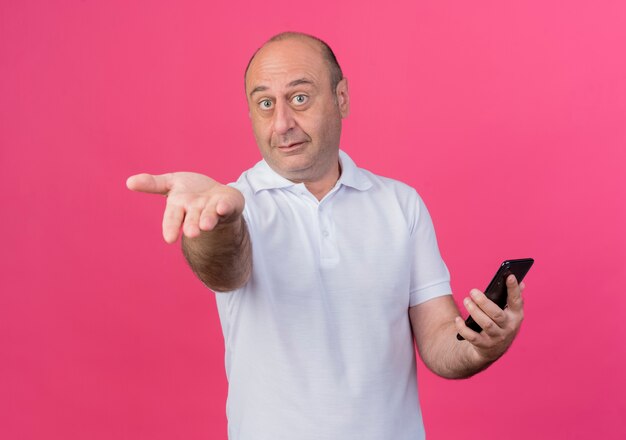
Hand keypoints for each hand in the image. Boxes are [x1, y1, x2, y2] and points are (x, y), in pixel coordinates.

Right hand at [126, 172, 244, 243]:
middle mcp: (197, 211)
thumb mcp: (171, 184)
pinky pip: (228, 206)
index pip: (173, 217)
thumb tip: (128, 182)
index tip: (169, 239)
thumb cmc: (190, 192)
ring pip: (210, 216)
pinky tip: (222, 207)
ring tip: (206, 226)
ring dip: (208, 220)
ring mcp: (213, 209)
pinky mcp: (230, 204)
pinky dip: (225, 207)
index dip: (170, 227)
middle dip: (191, 225)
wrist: (217, 196)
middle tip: (192, 233)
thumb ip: (152, 184)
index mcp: (180, 206)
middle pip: (193, 219)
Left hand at [455, 275, 525, 361]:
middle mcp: (509, 327)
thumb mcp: (509, 313)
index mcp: (516, 316)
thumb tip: (522, 283)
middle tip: (473, 291)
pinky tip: (458, 319)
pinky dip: (464, 328)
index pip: (516, 301)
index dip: (514, 289)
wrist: (492, 350)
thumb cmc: (499, 323)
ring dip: (474, 311)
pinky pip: (472, 337)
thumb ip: (513, 298)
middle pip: (496, 314)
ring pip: (485, 324)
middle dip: (484, 302)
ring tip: (466, 300)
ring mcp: (497, 337)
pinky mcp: (484, 345)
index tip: (510, 275)